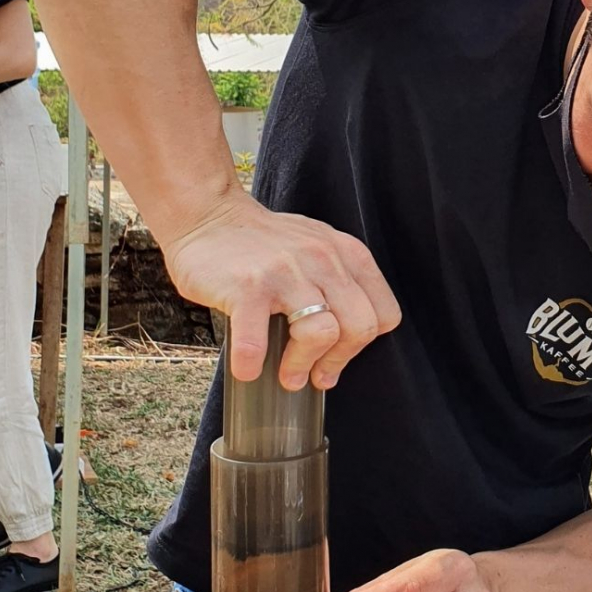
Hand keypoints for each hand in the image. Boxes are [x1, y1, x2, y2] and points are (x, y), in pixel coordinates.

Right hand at [163, 191, 400, 387]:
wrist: (208, 216)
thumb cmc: (263, 243)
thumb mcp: (318, 249)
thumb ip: (339, 288)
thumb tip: (341, 352)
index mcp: (347, 254)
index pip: (384, 314)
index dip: (362, 345)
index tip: (337, 356)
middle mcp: (323, 259)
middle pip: (360, 328)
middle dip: (338, 361)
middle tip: (314, 375)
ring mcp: (285, 271)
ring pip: (321, 333)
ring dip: (302, 366)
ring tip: (287, 376)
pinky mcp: (247, 286)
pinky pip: (257, 340)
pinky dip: (252, 363)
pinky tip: (248, 368)